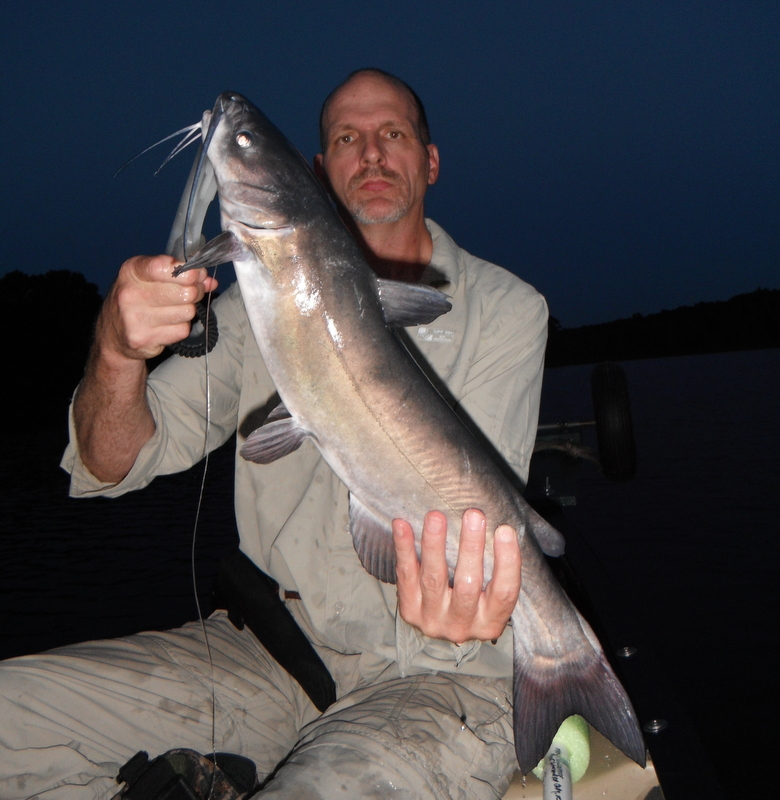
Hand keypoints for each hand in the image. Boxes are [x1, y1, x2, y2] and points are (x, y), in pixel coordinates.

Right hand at [98, 254, 217, 361]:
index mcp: (131, 271)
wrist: (113, 335)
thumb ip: (180, 275)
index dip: (189, 272)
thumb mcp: (150, 278)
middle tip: (190, 293)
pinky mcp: (143, 338)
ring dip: (187, 311)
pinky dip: (181, 328)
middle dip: (195, 292)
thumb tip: (209, 281)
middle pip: (186, 292)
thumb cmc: (137, 299)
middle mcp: (130, 293)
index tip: (195, 274)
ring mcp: (135, 318)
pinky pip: (182, 330)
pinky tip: (167, 325)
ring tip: (174, 310)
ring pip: (187, 312)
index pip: (167, 267)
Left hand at [392, 509, 520, 644]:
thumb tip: (499, 525)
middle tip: (473, 515)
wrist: (440, 626)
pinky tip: (401, 525)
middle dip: (471, 547)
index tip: (504, 530)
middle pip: (468, 585)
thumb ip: (495, 567)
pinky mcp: (410, 609)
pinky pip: (406, 574)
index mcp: (490, 622)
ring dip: (434, 544)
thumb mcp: (490, 593)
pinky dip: (403, 547)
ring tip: (436, 517)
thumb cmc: (472, 599)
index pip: (504, 592)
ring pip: (434, 579)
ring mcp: (433, 619)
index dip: (507, 562)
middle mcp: (462, 625)